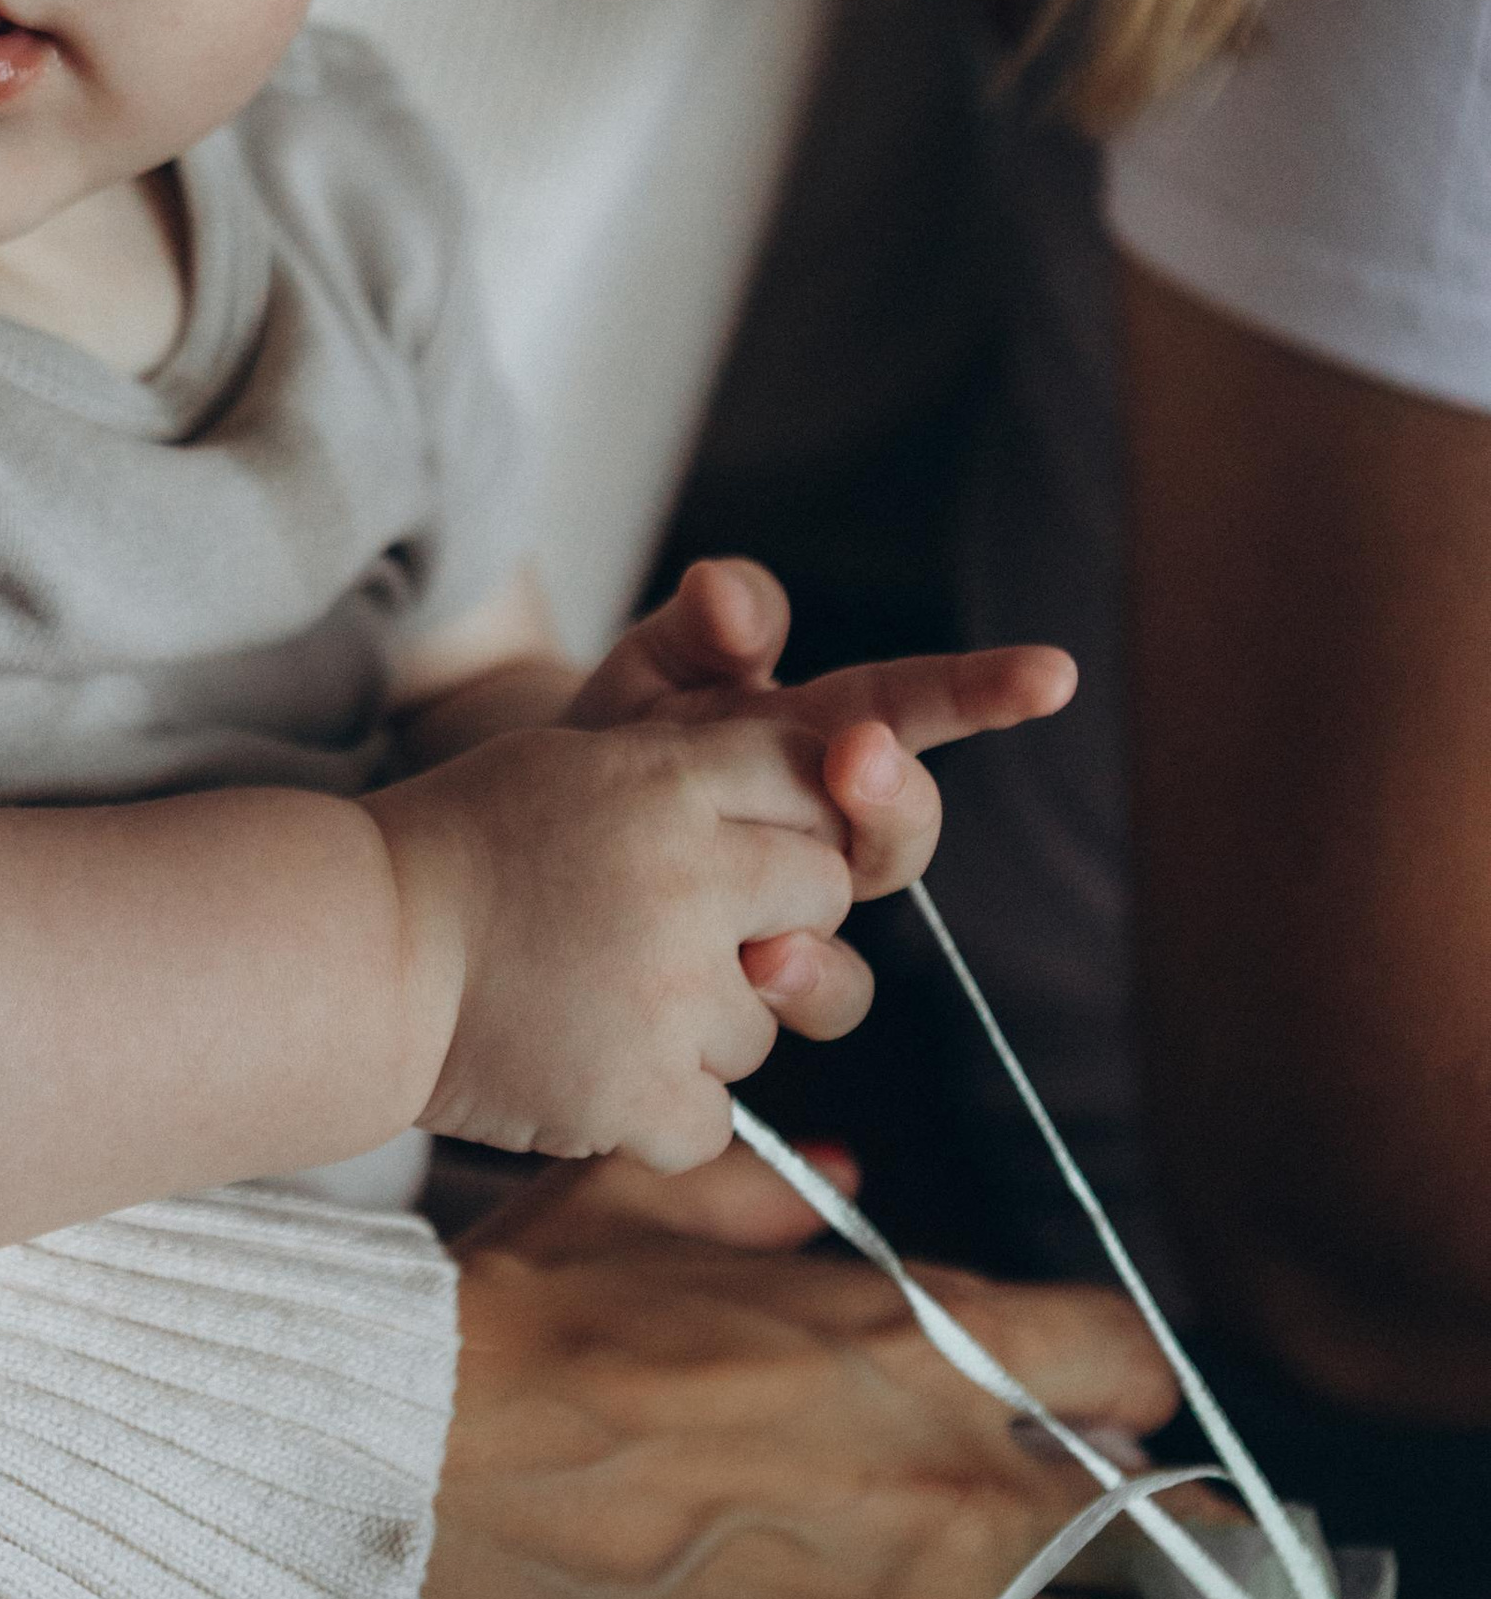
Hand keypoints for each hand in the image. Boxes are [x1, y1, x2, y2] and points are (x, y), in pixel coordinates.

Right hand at [367, 698, 867, 1168]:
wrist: (358, 954)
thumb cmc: (455, 853)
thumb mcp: (571, 766)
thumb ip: (682, 778)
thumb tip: (797, 807)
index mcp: (666, 783)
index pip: (808, 775)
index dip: (783, 818)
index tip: (738, 849)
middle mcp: (688, 879)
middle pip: (822, 895)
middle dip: (773, 920)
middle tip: (683, 937)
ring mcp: (671, 993)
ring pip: (764, 1025)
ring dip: (700, 1029)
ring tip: (600, 1006)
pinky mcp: (642, 1093)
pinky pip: (712, 1122)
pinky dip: (656, 1114)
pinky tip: (589, 1072)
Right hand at [380, 1143, 1179, 1598]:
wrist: (397, 1491)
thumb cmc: (508, 1331)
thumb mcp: (630, 1202)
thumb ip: (757, 1189)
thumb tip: (836, 1185)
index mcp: (922, 1344)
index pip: (1126, 1361)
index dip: (1113, 1385)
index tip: (1086, 1409)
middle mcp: (956, 1491)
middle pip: (1163, 1534)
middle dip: (1148, 1539)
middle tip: (1104, 1556)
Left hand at [568, 557, 1074, 1022]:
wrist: (543, 828)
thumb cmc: (625, 734)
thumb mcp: (660, 661)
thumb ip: (710, 622)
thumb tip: (728, 594)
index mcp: (821, 735)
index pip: (922, 707)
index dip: (988, 690)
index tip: (1055, 674)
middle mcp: (824, 831)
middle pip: (902, 831)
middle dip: (891, 797)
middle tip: (860, 756)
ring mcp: (788, 912)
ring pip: (852, 940)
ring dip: (826, 931)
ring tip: (780, 922)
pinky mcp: (743, 980)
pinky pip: (793, 1004)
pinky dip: (780, 991)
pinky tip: (745, 972)